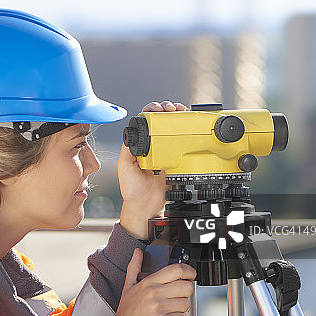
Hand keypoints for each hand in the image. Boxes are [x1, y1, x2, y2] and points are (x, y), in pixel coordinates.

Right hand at [104, 249, 196, 315]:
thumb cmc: (126, 314)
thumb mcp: (128, 287)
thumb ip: (134, 267)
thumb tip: (137, 253)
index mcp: (148, 282)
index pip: (176, 269)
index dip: (189, 270)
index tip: (191, 274)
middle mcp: (154, 292)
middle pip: (186, 286)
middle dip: (187, 291)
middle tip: (180, 294)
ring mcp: (158, 307)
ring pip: (186, 303)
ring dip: (182, 307)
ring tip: (171, 308)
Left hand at [119, 100, 187, 238]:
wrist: (146, 206)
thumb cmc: (133, 189)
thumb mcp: (125, 167)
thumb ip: (128, 150)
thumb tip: (132, 133)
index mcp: (140, 143)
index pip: (146, 119)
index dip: (152, 109)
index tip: (159, 109)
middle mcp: (153, 144)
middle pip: (162, 120)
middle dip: (169, 110)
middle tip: (173, 109)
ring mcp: (166, 151)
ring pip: (174, 128)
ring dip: (179, 117)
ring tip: (183, 113)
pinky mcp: (177, 159)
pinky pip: (183, 144)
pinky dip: (188, 133)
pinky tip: (190, 128)